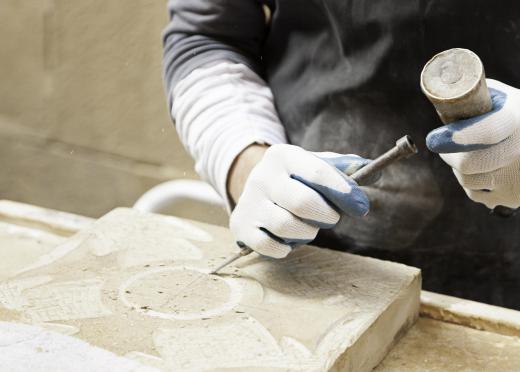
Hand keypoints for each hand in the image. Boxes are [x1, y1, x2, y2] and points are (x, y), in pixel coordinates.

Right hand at [229, 144, 369, 257]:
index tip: (361, 205)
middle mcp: (261, 176)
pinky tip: (289, 238)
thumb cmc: (296, 179)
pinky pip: (270, 246)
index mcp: (282, 156)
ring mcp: (249, 202)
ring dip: (307, 232)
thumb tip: (375, 172)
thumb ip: (346, 168)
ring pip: (287, 226)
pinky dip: (286, 247)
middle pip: (303, 202)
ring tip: (308, 226)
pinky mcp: (241, 226)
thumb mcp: (316, 164)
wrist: (255, 189)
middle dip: (326, 215)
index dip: (343, 191)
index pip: (317, 172)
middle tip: (331, 217)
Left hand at [426, 79, 519, 208]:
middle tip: (445, 147)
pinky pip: (475, 194)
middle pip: (468, 163)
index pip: (485, 133)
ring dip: (460, 168)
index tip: (434, 139)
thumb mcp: (509, 100)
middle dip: (449, 154)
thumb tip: (447, 99)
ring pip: (466, 179)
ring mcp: (517, 178)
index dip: (455, 137)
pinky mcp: (513, 197)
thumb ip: (481, 98)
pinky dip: (472, 183)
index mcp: (517, 121)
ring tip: (470, 154)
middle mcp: (519, 152)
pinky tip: (482, 170)